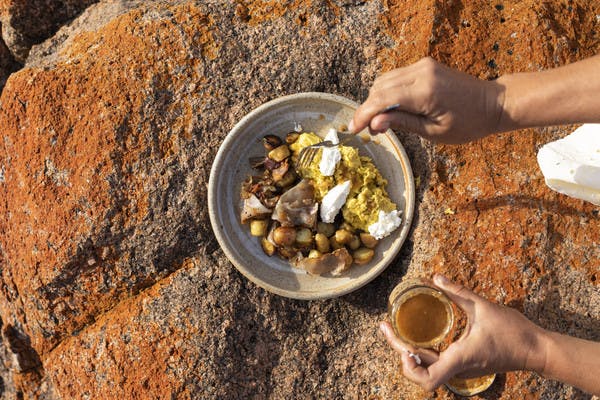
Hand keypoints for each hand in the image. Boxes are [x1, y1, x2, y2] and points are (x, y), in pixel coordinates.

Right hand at [349, 57, 505, 143]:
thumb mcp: (434, 132)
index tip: (353, 129)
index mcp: (425, 91)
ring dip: (377, 100)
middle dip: (368, 109)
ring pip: (385, 80)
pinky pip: (396, 77)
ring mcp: (423, 65)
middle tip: (366, 131)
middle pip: (380, 87)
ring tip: (379, 123)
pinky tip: (391, 109)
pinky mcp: (425, 65)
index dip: (364, 114)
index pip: (383, 99)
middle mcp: (422, 72)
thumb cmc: (468, 123)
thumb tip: (374, 124)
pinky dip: (388, 92)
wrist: (493, 103)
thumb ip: (402, 124)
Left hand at [379, 274, 546, 390]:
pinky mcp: (466, 364)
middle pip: (420, 372)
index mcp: (459, 358)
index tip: (403, 348)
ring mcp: (462, 368)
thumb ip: (458, 291)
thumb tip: (435, 277)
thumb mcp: (483, 306)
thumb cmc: (513, 331)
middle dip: (399, 351)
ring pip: (427, 368)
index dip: (410, 369)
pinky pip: (438, 363)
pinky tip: (418, 336)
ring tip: (395, 331)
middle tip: (385, 328)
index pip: (427, 380)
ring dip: (410, 353)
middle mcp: (458, 368)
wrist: (537, 350)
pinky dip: (423, 353)